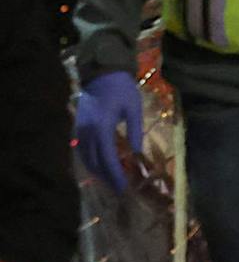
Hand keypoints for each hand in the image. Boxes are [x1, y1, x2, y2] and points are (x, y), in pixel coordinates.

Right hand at [74, 71, 142, 193]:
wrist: (102, 72)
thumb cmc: (122, 89)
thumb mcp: (134, 110)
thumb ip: (135, 133)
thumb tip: (137, 155)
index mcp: (102, 127)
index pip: (107, 157)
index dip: (115, 174)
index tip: (123, 187)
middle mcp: (88, 131)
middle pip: (94, 161)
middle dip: (106, 176)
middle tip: (119, 189)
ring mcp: (80, 128)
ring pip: (85, 157)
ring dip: (97, 170)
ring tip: (111, 181)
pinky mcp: (79, 126)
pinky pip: (82, 149)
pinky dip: (90, 160)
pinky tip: (100, 166)